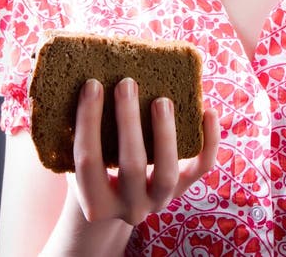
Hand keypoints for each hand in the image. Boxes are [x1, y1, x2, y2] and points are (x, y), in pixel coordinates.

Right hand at [70, 78, 219, 225]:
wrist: (118, 203)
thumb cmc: (96, 166)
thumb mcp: (79, 158)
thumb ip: (76, 130)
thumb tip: (82, 76)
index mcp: (95, 204)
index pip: (88, 162)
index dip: (88, 121)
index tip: (92, 84)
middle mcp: (129, 208)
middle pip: (131, 166)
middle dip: (128, 122)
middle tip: (126, 83)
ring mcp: (159, 200)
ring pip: (167, 172)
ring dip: (164, 133)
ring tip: (161, 99)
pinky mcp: (184, 189)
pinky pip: (202, 167)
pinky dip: (209, 140)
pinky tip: (208, 111)